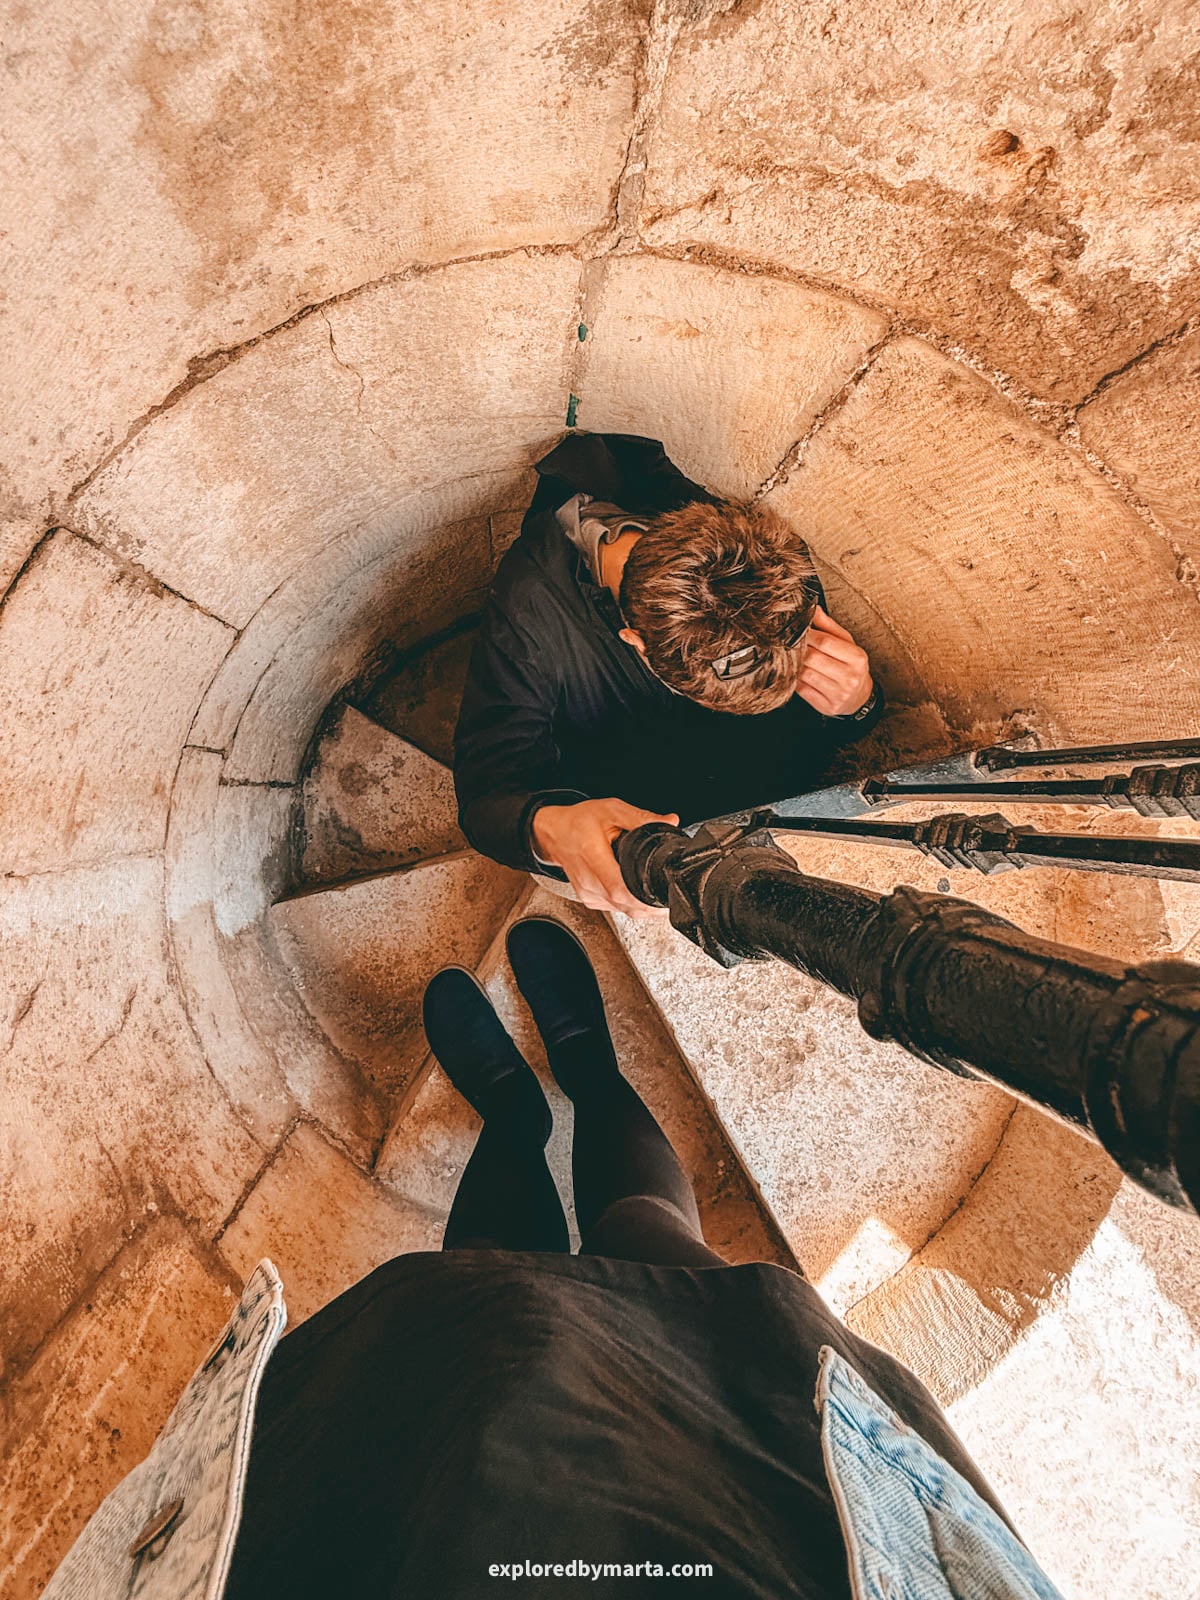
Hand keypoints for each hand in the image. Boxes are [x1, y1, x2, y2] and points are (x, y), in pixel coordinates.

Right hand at [531, 798, 678, 917]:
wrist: (555, 832)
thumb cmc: (578, 822)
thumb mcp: (612, 810)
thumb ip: (641, 818)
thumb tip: (670, 822)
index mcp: (592, 856)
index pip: (619, 888)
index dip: (643, 897)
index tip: (661, 895)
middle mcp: (588, 881)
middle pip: (624, 904)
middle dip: (649, 903)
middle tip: (665, 894)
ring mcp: (587, 893)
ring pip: (621, 910)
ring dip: (640, 905)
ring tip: (653, 892)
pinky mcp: (588, 899)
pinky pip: (614, 908)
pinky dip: (628, 904)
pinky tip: (634, 892)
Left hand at [797, 606, 872, 716]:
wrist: (859, 697)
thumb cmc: (851, 667)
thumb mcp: (846, 643)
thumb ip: (829, 626)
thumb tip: (812, 609)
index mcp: (856, 658)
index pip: (825, 642)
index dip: (807, 634)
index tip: (796, 630)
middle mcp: (850, 677)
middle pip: (813, 658)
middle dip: (798, 649)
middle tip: (789, 643)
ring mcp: (838, 694)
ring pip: (805, 674)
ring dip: (794, 665)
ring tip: (792, 658)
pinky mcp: (827, 706)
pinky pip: (802, 690)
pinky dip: (795, 680)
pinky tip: (796, 674)